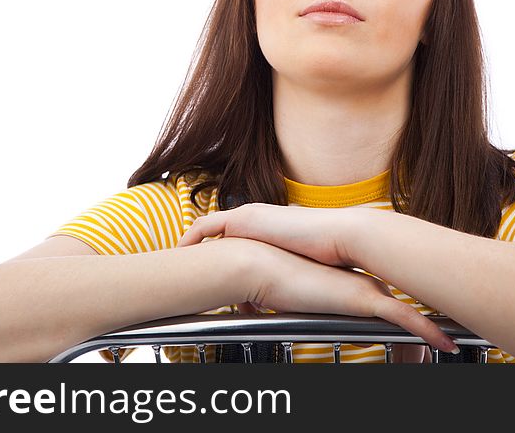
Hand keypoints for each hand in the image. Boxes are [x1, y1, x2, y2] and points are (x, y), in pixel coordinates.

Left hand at [177, 202, 370, 266]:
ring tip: (176, 265)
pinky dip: (191, 237)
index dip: (216, 251)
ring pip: (207, 228)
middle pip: (215, 231)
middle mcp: (253, 216)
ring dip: (191, 245)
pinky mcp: (244, 219)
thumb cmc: (326, 254)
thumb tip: (273, 299)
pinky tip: (181, 253)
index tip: (205, 268)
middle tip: (182, 270)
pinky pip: (205, 226)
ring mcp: (247, 216)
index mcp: (265, 224)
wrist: (339, 236)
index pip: (232, 235)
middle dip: (197, 249)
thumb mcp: (296, 265)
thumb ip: (281, 274)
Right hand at [236, 239, 457, 352]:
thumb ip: (299, 309)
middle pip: (403, 311)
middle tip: (431, 356)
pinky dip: (428, 334)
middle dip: (420, 335)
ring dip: (428, 338)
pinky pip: (405, 319)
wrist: (263, 266)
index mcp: (349, 282)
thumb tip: (283, 318)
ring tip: (443, 354)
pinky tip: (445, 347)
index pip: (384, 304)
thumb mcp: (294, 303)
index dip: (401, 324)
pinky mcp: (365, 299)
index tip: (412, 344)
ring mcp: (367, 289)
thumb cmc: (272, 283)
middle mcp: (364, 282)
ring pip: (409, 318)